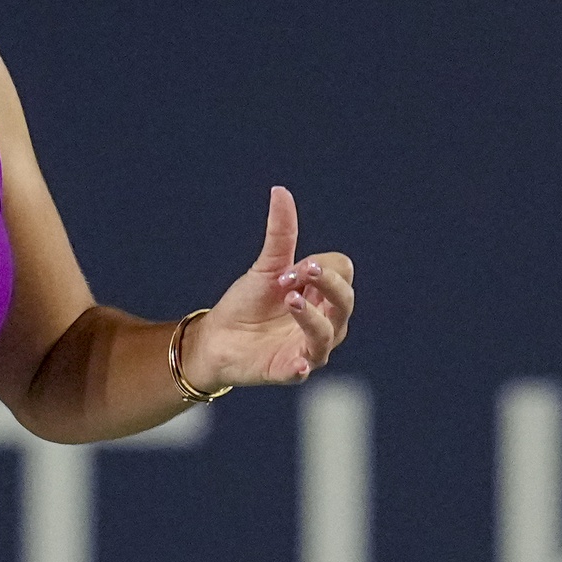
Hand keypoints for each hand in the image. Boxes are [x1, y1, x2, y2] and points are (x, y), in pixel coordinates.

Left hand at [184, 186, 354, 391]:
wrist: (217, 338)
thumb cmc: (248, 303)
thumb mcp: (265, 267)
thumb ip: (279, 234)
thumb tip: (280, 191)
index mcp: (322, 294)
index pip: (343, 272)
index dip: (322, 266)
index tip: (292, 267)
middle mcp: (325, 321)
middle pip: (345, 301)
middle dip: (327, 284)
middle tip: (299, 272)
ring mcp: (309, 347)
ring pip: (327, 333)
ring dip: (312, 316)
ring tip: (291, 300)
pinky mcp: (288, 369)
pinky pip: (302, 370)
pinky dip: (301, 366)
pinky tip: (297, 363)